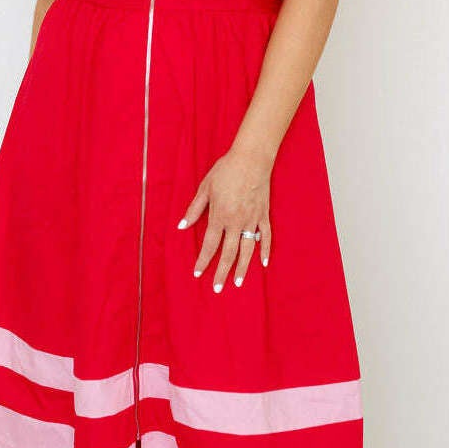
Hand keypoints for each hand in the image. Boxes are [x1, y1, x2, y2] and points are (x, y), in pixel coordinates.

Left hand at [177, 145, 273, 291]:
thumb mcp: (205, 188)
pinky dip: (265, 250)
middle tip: (217, 288)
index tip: (198, 274)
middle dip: (222, 272)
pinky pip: (266, 236)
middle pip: (229, 253)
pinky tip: (263, 263)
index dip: (203, 261)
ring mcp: (252, 220)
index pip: (210, 245)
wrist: (251, 159)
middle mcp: (236, 222)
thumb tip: (182, 226)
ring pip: (248, 249)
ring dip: (243, 268)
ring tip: (239, 282)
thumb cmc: (225, 170)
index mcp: (219, 216)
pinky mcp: (264, 215)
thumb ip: (194, 209)